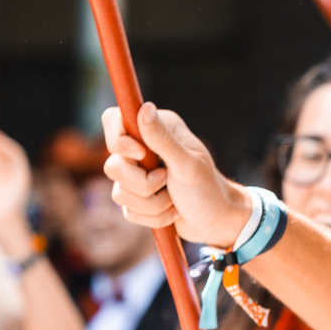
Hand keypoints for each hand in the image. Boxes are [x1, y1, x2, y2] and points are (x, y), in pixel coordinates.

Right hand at [101, 104, 252, 247]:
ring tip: (174, 200)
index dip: (118, 140)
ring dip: (152, 204)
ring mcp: (138, 174)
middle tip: (167, 181)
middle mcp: (143, 148)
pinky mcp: (137, 198)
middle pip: (113, 164)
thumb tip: (144, 107)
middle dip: (142, 183)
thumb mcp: (187, 164)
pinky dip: (153, 217)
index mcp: (157, 129)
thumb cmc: (208, 189)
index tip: (140, 155)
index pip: (113, 120)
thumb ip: (162, 139)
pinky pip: (128, 211)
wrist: (217, 221)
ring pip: (119, 193)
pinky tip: (172, 211)